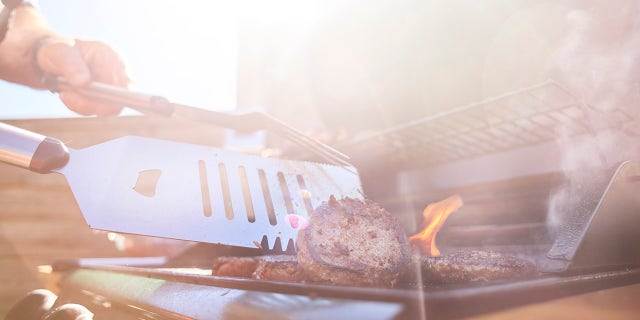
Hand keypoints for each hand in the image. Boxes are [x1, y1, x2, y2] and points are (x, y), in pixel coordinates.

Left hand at [0, 5, 128, 115]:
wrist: (46, 60)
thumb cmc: (55, 51)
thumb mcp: (60, 54)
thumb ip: (72, 67)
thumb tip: (84, 83)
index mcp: (109, 55)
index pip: (124, 78)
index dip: (120, 94)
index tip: (105, 105)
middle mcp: (114, 71)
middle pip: (119, 96)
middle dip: (95, 103)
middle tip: (68, 97)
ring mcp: (108, 85)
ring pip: (107, 106)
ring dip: (84, 105)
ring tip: (64, 93)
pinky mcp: (101, 96)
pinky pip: (96, 109)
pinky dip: (81, 106)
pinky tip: (66, 95)